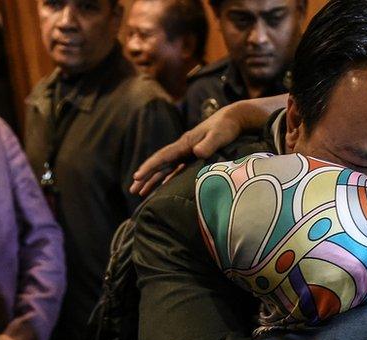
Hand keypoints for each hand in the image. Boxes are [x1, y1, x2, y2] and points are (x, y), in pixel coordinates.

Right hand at [129, 96, 281, 196]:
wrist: (234, 118)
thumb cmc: (227, 127)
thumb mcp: (219, 135)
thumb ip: (209, 144)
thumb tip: (197, 152)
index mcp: (185, 143)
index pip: (163, 157)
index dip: (150, 167)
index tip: (137, 177)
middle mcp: (183, 148)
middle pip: (160, 164)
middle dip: (146, 177)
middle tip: (132, 190)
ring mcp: (187, 152)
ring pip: (165, 169)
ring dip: (153, 180)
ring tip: (140, 193)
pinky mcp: (193, 157)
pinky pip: (175, 170)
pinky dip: (166, 179)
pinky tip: (162, 188)